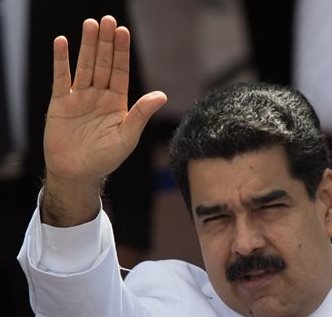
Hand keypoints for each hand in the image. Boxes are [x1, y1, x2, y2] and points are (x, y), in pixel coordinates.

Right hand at [42, 16, 165, 225]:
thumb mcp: (127, 137)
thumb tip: (161, 96)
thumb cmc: (105, 158)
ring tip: (91, 24)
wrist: (78, 173)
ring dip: (87, 46)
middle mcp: (99, 96)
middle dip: (106, 42)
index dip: (121, 52)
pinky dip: (61, 61)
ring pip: (84, 66)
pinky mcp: (60, 103)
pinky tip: (62, 43)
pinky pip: (61, 78)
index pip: (120, 71)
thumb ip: (141, 114)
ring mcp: (79, 97)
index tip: (123, 32)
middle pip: (103, 63)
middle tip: (108, 20)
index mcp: (117, 103)